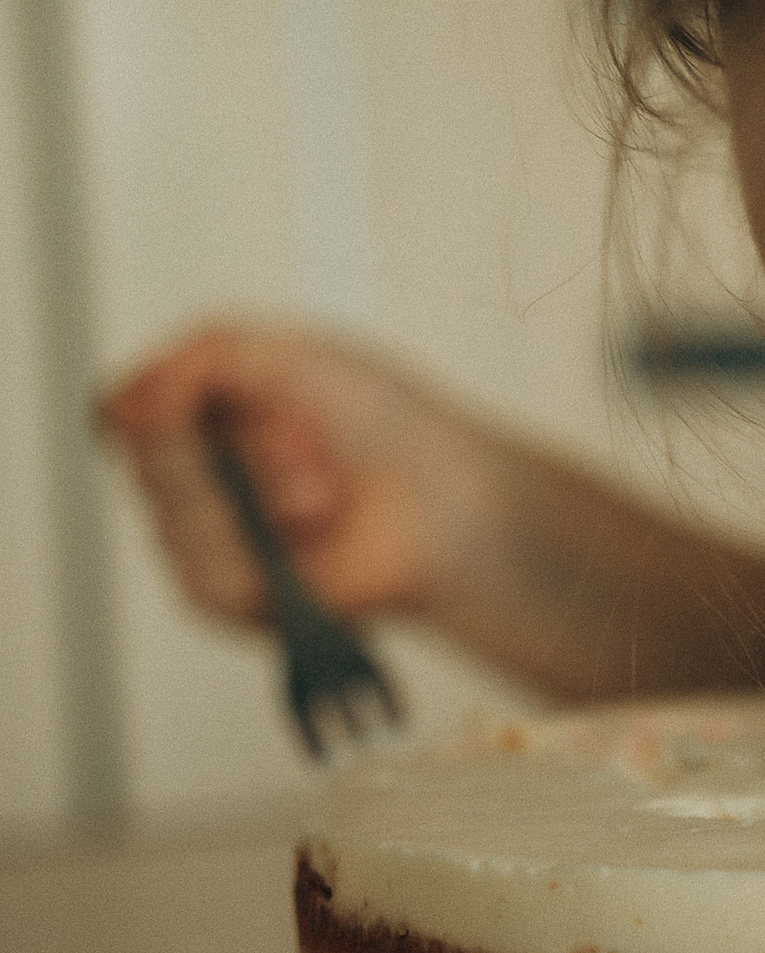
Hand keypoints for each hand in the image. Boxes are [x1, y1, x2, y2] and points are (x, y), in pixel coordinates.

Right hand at [98, 321, 480, 628]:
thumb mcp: (293, 356)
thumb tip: (123, 403)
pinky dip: (262, 544)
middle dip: (239, 443)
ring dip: (262, 492)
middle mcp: (199, 478)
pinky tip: (311, 532)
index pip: (126, 410)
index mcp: (202, 416)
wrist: (453, 504)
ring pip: (173, 512)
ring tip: (324, 494)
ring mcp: (210, 538)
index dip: (166, 401)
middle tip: (309, 446)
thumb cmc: (395, 431)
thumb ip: (199, 356)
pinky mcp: (230, 596)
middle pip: (145, 458)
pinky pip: (202, 570)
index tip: (218, 394)